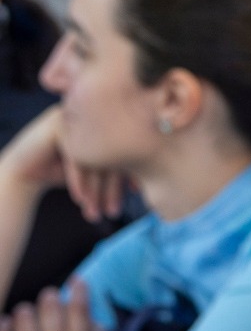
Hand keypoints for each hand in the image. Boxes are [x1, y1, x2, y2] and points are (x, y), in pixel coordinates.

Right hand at [0, 105, 126, 221]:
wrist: (27, 171)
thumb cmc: (66, 172)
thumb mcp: (98, 172)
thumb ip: (118, 172)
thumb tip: (144, 186)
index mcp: (110, 123)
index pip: (127, 152)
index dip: (131, 177)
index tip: (138, 196)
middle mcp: (95, 117)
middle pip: (111, 156)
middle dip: (112, 189)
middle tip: (113, 212)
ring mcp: (77, 119)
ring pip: (94, 159)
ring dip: (96, 190)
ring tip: (97, 213)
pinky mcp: (58, 126)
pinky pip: (74, 158)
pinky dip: (78, 181)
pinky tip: (81, 200)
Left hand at [0, 277, 92, 330]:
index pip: (79, 315)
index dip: (79, 295)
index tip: (77, 282)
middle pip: (50, 312)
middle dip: (49, 300)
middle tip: (49, 294)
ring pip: (24, 320)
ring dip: (24, 312)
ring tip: (24, 311)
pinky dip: (3, 328)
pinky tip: (3, 323)